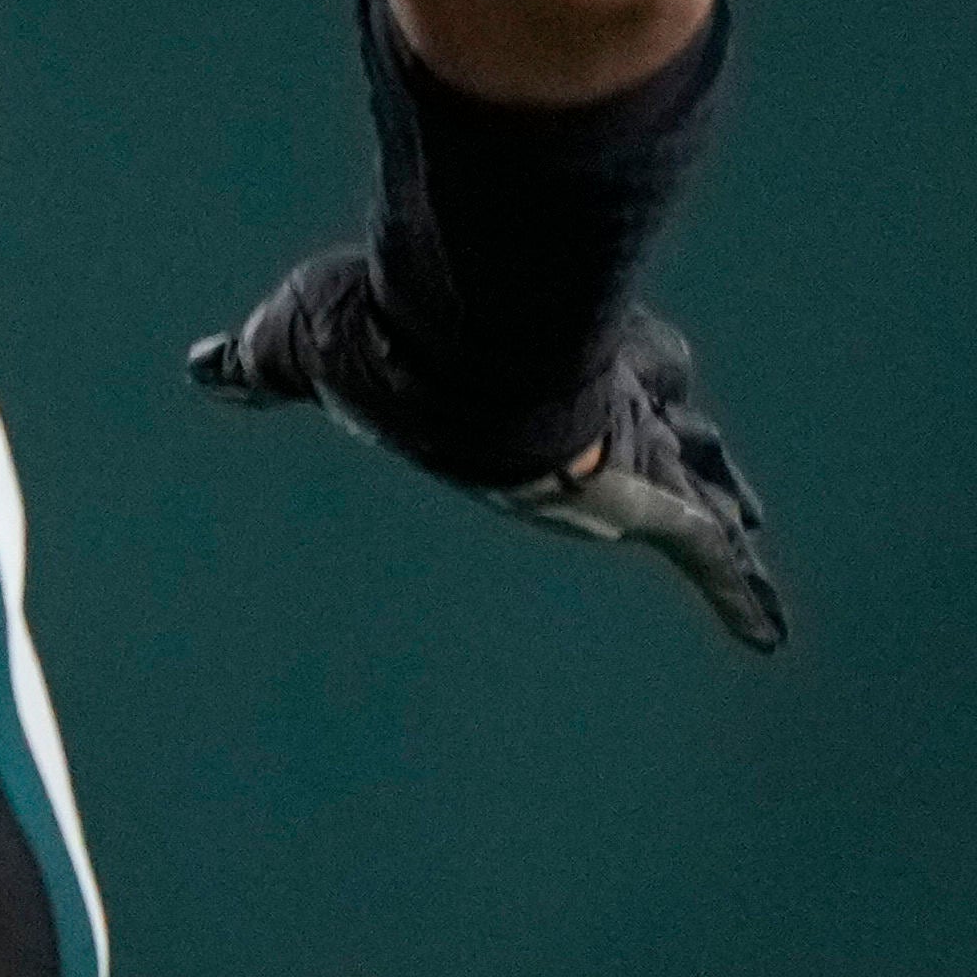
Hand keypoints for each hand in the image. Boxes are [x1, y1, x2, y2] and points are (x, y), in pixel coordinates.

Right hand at [191, 258, 785, 655]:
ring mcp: (629, 453)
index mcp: (501, 367)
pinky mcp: (653, 500)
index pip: (558, 374)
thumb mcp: (304, 348)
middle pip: (645, 419)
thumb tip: (206, 365)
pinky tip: (770, 636)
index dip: (583, 383)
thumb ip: (266, 364)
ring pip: (694, 481)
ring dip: (722, 507)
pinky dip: (741, 597)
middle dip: (670, 437)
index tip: (598, 395)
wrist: (453, 357)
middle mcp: (584, 402)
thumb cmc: (385, 340)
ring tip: (750, 528)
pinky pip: (711, 554)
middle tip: (697, 459)